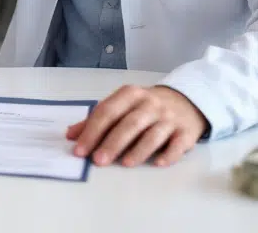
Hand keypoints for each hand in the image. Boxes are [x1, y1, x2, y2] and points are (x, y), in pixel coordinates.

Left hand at [66, 85, 208, 166]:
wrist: (184, 101)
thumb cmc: (145, 107)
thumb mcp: (121, 105)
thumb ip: (97, 119)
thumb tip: (71, 135)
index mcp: (129, 94)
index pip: (107, 111)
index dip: (92, 131)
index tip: (80, 150)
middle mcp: (150, 103)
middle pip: (129, 123)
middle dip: (112, 143)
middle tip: (98, 160)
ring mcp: (169, 117)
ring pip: (152, 134)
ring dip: (138, 150)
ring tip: (125, 164)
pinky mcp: (185, 131)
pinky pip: (177, 144)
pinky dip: (168, 154)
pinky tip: (157, 163)